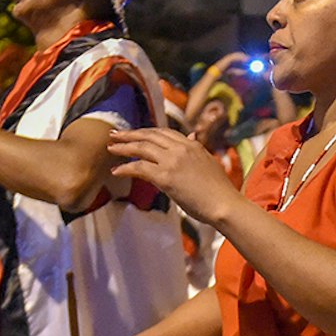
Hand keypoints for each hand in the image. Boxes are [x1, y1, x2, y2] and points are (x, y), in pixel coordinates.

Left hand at [109, 126, 239, 224]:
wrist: (224, 204)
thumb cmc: (219, 190)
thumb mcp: (208, 162)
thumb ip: (196, 149)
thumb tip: (192, 137)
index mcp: (192, 144)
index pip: (164, 132)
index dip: (146, 131)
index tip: (134, 133)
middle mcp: (181, 148)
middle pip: (149, 135)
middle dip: (130, 134)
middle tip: (114, 134)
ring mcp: (172, 161)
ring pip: (141, 148)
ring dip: (123, 147)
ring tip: (110, 148)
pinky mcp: (166, 177)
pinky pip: (140, 168)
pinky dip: (125, 168)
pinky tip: (115, 171)